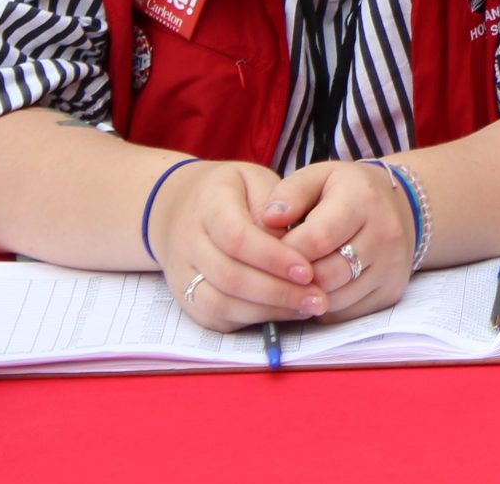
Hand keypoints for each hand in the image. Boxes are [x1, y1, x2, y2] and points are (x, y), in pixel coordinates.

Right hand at [149, 160, 325, 333]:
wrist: (182, 207)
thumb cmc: (236, 192)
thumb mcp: (258, 180)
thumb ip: (276, 205)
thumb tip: (291, 241)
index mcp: (208, 203)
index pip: (237, 237)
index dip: (273, 258)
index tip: (307, 270)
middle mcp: (188, 241)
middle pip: (229, 276)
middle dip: (277, 291)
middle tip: (317, 297)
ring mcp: (182, 273)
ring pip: (219, 303)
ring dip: (267, 310)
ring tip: (307, 307)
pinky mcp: (186, 297)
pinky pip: (215, 317)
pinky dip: (252, 319)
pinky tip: (285, 313)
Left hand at [262, 160, 420, 319]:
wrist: (404, 206)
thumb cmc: (348, 192)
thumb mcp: (319, 177)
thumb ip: (290, 193)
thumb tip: (267, 219)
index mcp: (364, 200)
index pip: (316, 239)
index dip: (282, 253)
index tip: (263, 254)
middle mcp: (385, 234)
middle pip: (324, 275)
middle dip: (291, 278)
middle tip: (274, 272)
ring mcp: (392, 267)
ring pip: (333, 299)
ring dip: (305, 296)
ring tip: (292, 279)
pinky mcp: (392, 291)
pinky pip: (345, 313)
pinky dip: (323, 306)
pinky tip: (316, 288)